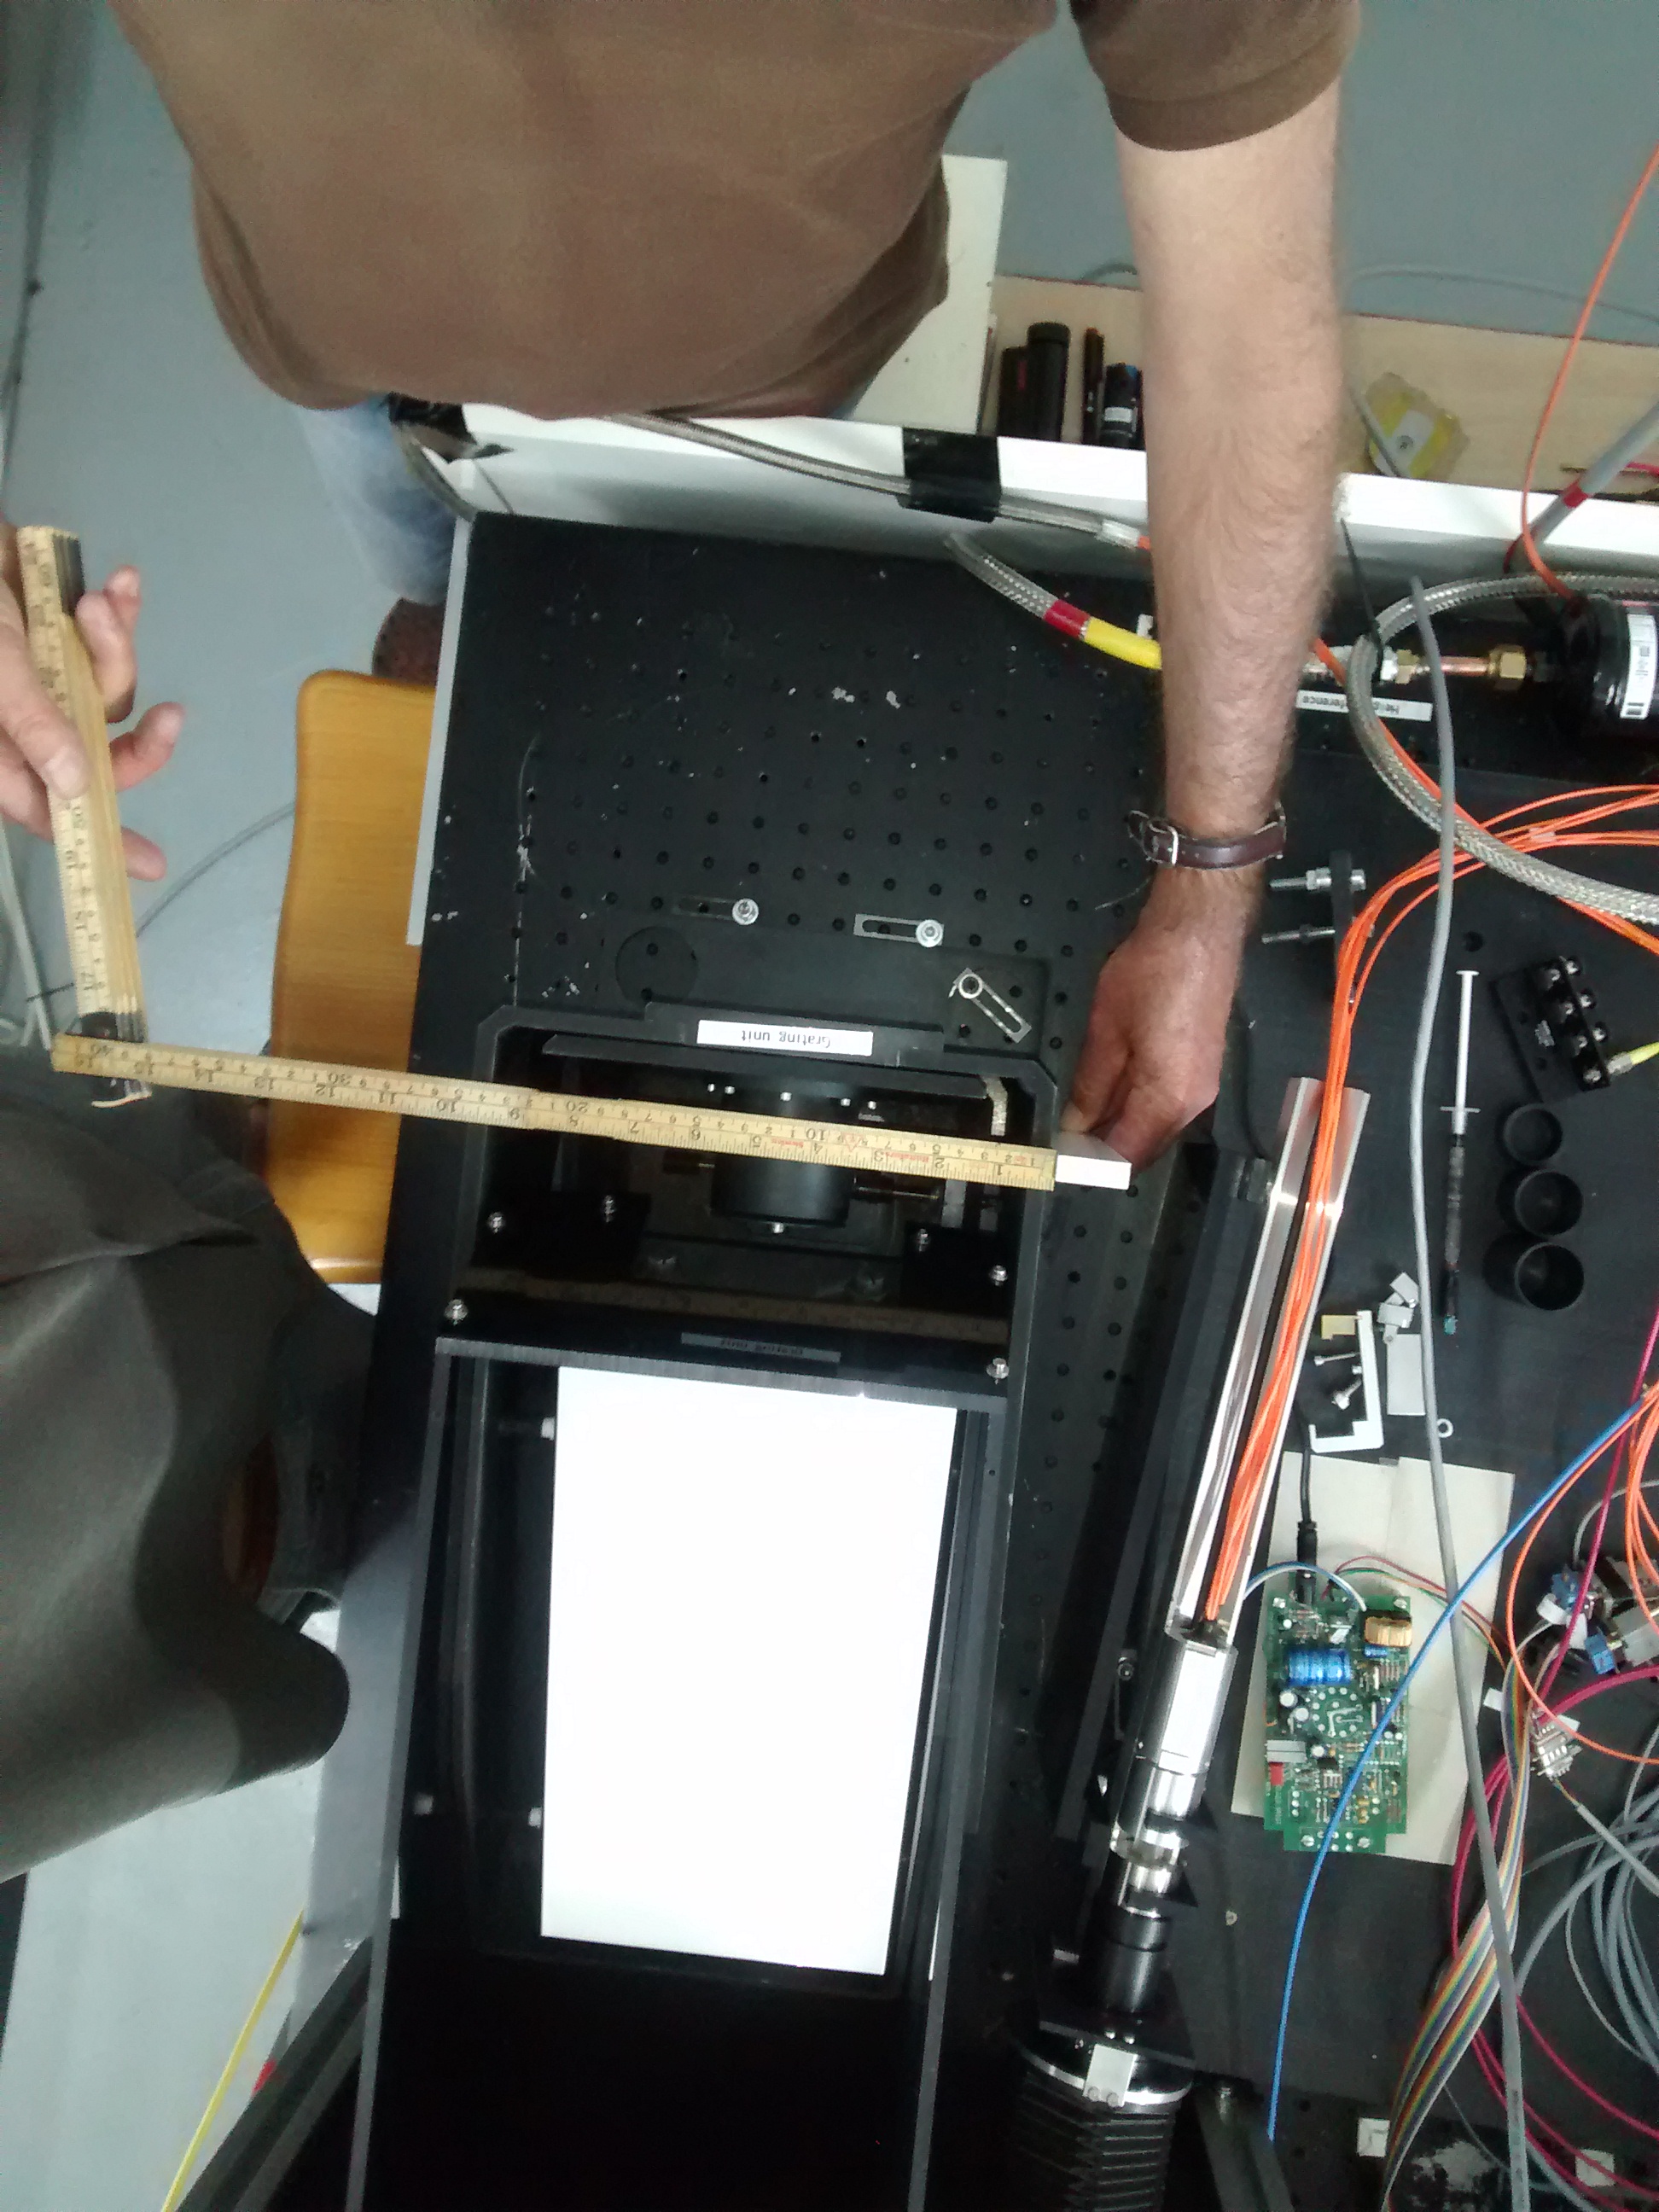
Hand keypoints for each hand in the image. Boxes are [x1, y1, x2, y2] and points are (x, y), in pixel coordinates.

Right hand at [0, 529, 180, 877]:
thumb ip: (30, 720)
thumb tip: (75, 785)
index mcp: (0, 746)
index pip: (50, 808)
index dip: (99, 835)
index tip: (150, 863)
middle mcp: (23, 722)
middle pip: (99, 758)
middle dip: (140, 740)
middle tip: (172, 719)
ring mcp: (46, 679)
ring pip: (110, 694)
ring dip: (115, 647)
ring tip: (93, 602)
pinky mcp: (63, 635)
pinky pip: (108, 643)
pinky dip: (120, 613)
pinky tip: (124, 581)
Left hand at [1062, 870, 1254, 1164]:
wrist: (1200, 930)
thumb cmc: (1153, 972)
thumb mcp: (1107, 1031)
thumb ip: (1090, 1086)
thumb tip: (1074, 1123)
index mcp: (1168, 1099)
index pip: (1126, 1154)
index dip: (1090, 1161)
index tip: (1059, 1156)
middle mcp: (1193, 1102)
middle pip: (1144, 1144)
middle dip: (1104, 1146)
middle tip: (1063, 1136)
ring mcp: (1203, 1085)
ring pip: (1155, 1124)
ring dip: (1120, 1124)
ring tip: (1080, 1113)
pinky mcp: (1203, 1067)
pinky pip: (1167, 1103)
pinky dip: (1137, 1104)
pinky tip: (1111, 1088)